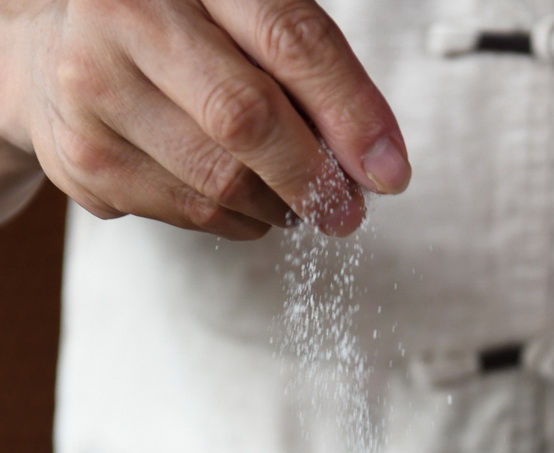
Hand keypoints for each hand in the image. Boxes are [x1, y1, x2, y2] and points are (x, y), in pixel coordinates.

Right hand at [0, 0, 410, 236]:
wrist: (54, 52)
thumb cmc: (169, 32)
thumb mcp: (238, 18)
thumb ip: (303, 69)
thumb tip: (373, 161)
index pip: (290, 40)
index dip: (350, 111)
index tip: (389, 171)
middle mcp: (127, 17)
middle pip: (246, 119)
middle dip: (313, 178)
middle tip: (345, 210)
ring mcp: (94, 92)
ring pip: (218, 182)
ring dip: (275, 206)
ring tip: (290, 200)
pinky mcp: (86, 162)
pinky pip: (188, 213)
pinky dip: (234, 220)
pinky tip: (241, 202)